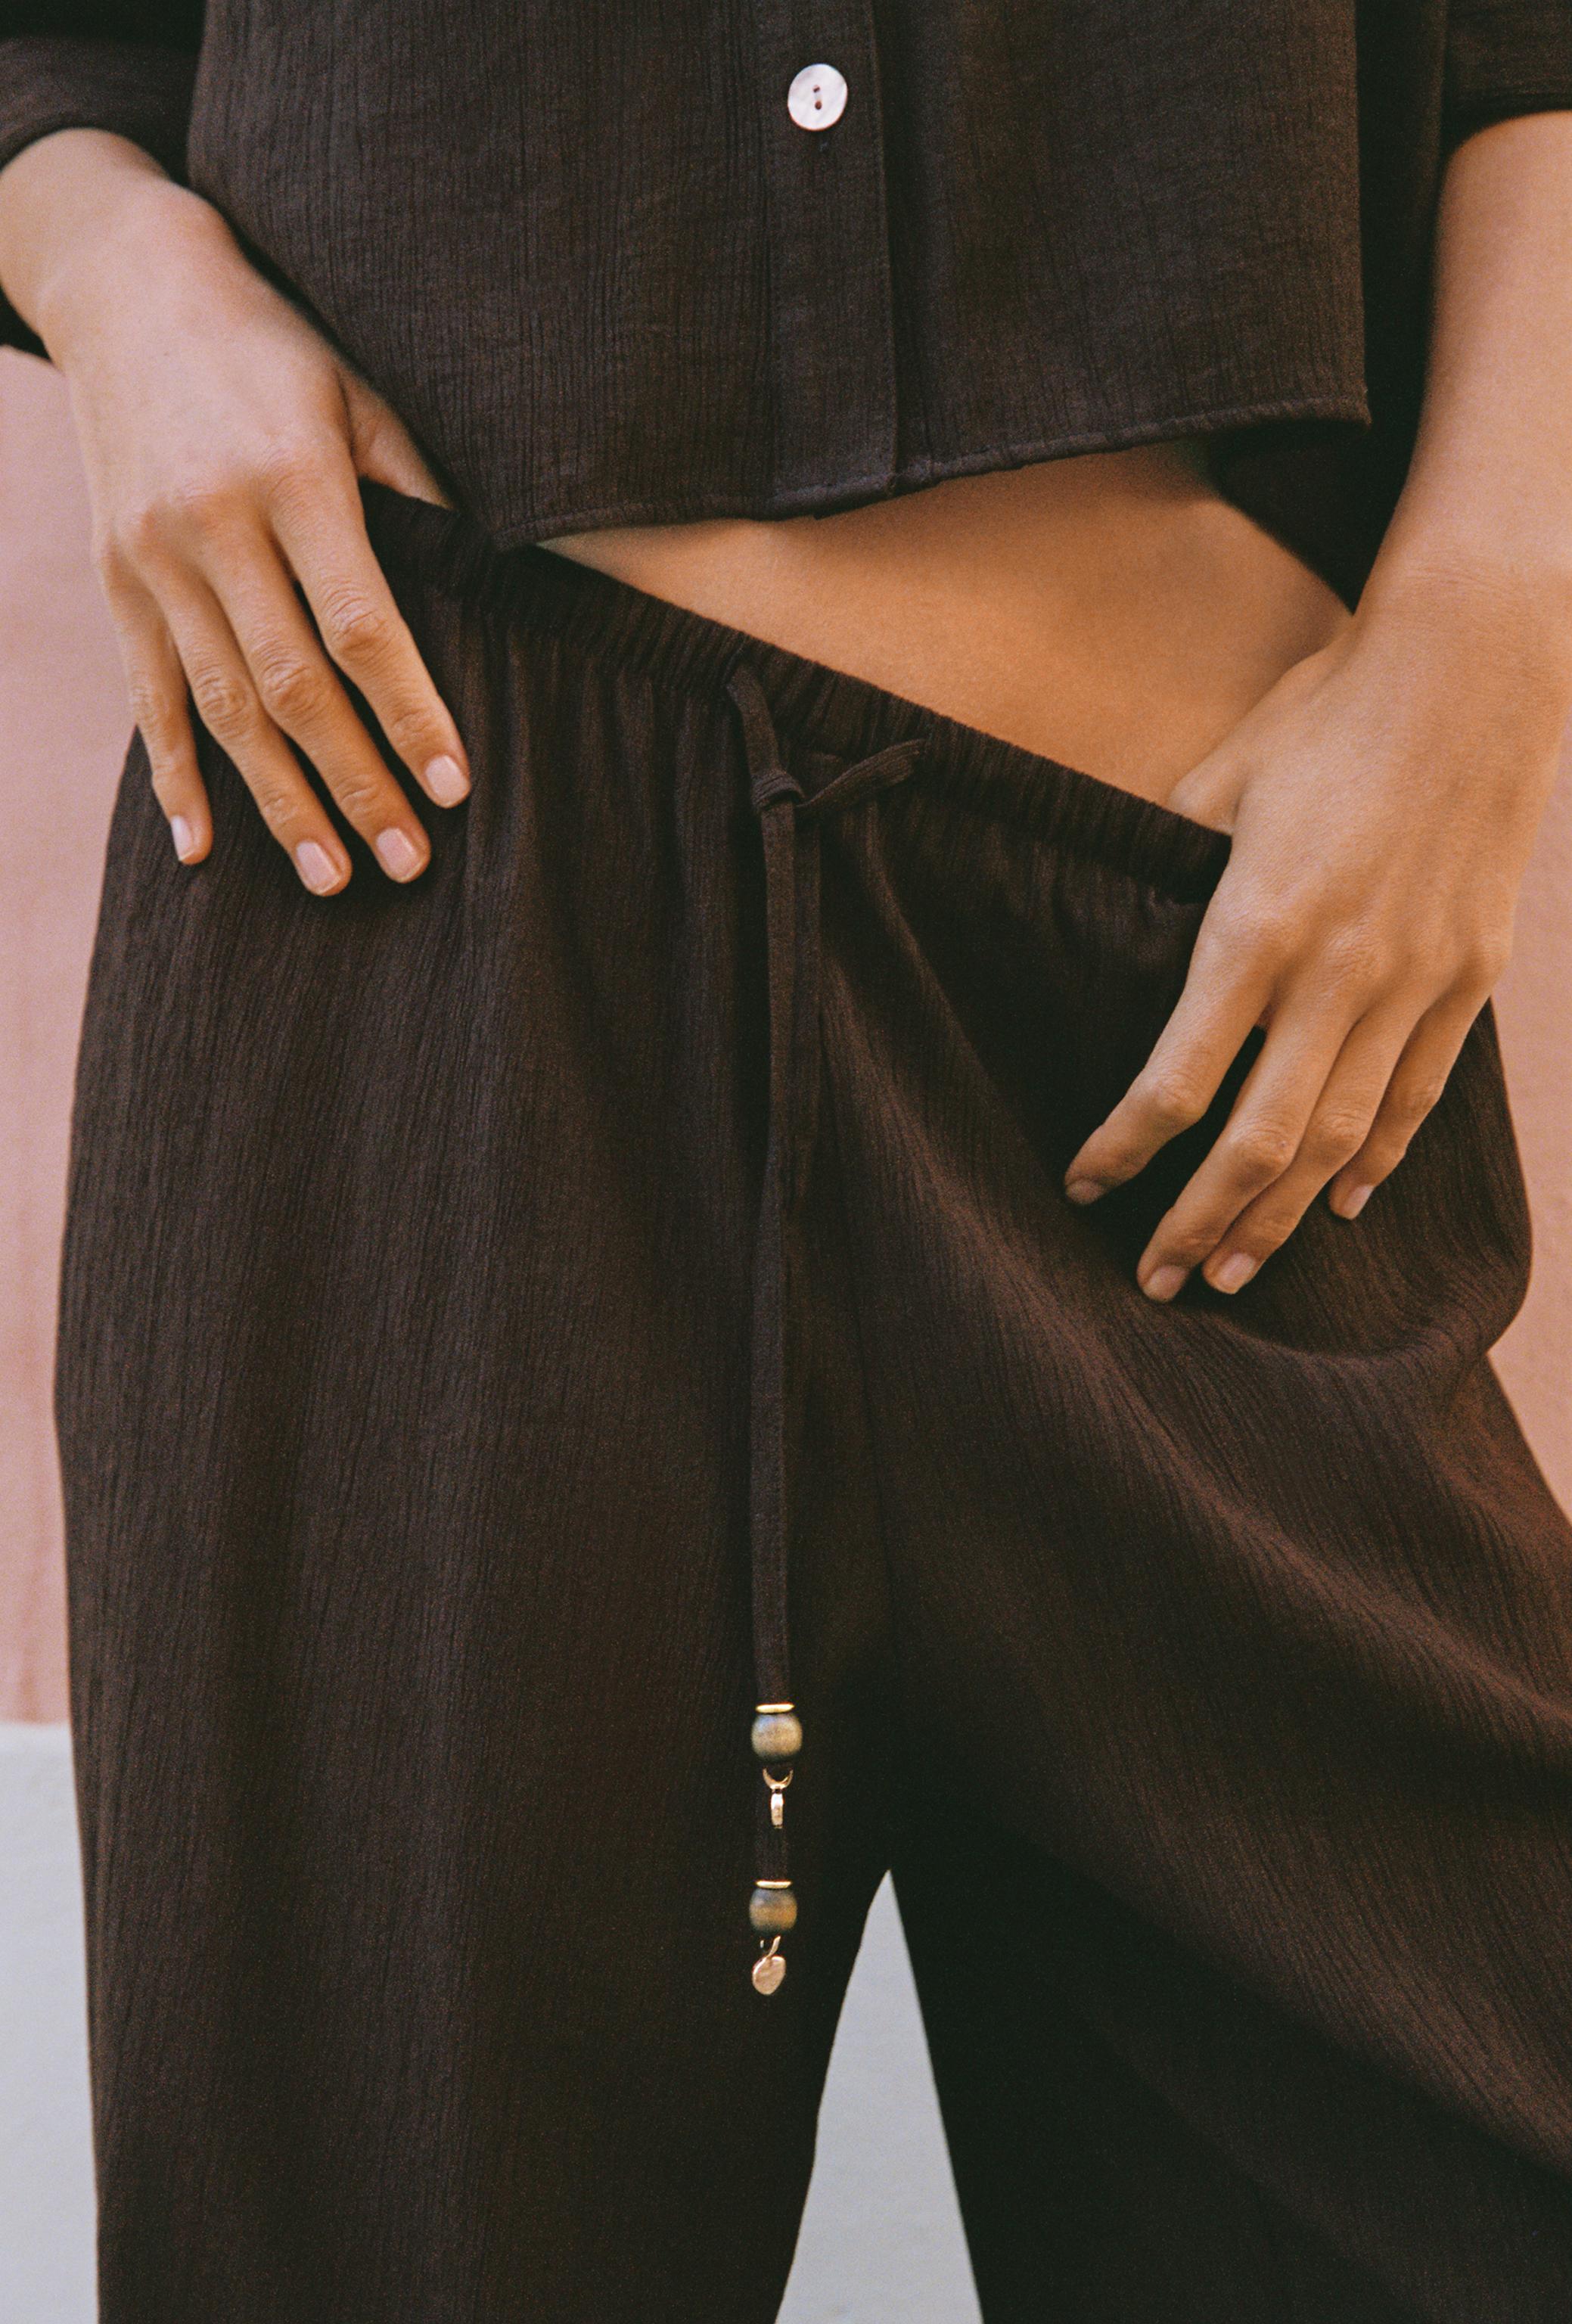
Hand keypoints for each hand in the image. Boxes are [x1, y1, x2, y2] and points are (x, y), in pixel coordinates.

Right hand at [32, 147, 468, 892]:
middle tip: (408, 864)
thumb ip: (416, 496)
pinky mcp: (114, 580)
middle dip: (356, 785)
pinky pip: (147, 698)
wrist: (129, 289)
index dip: (411, 713)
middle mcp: (215, 527)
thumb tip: (486, 597)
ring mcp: (154, 561)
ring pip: (224, 710)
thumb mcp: (359, 397)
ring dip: (279, 804)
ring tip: (331, 878)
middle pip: (294, 688)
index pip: (364, 626)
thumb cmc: (274, 350)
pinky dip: (173, 778)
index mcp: (292, 478)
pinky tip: (201, 848)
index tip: (456, 786)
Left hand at [1063, 571, 1569, 1299]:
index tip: (1086, 1184)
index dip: (1124, 1148)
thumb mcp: (1221, 781)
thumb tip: (1128, 923)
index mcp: (1255, 927)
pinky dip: (1382, 1157)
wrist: (1472, 664)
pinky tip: (1345, 1202)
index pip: (1175, 1080)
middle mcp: (1338, 971)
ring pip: (1343, 1137)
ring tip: (1239, 1271)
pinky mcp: (1470, 974)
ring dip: (1285, 1216)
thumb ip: (1168, 865)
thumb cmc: (1326, 712)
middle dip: (1201, 1223)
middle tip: (1159, 1284)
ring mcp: (1415, 980)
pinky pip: (1421, 1093)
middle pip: (1259, 1140)